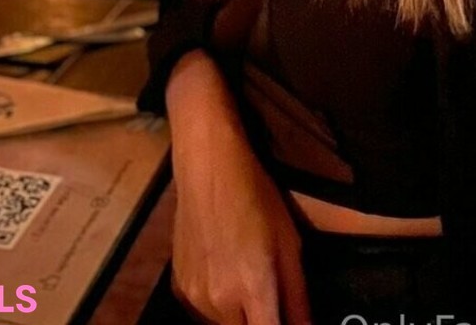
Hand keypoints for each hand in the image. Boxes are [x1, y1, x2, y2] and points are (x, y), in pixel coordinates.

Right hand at [167, 52, 311, 324]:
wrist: (207, 165)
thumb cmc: (257, 197)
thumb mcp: (289, 243)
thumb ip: (297, 297)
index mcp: (253, 288)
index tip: (286, 320)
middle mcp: (219, 302)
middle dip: (261, 321)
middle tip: (268, 294)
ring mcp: (194, 296)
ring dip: (239, 316)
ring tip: (245, 277)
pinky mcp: (178, 287)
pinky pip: (202, 312)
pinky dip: (217, 304)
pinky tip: (224, 271)